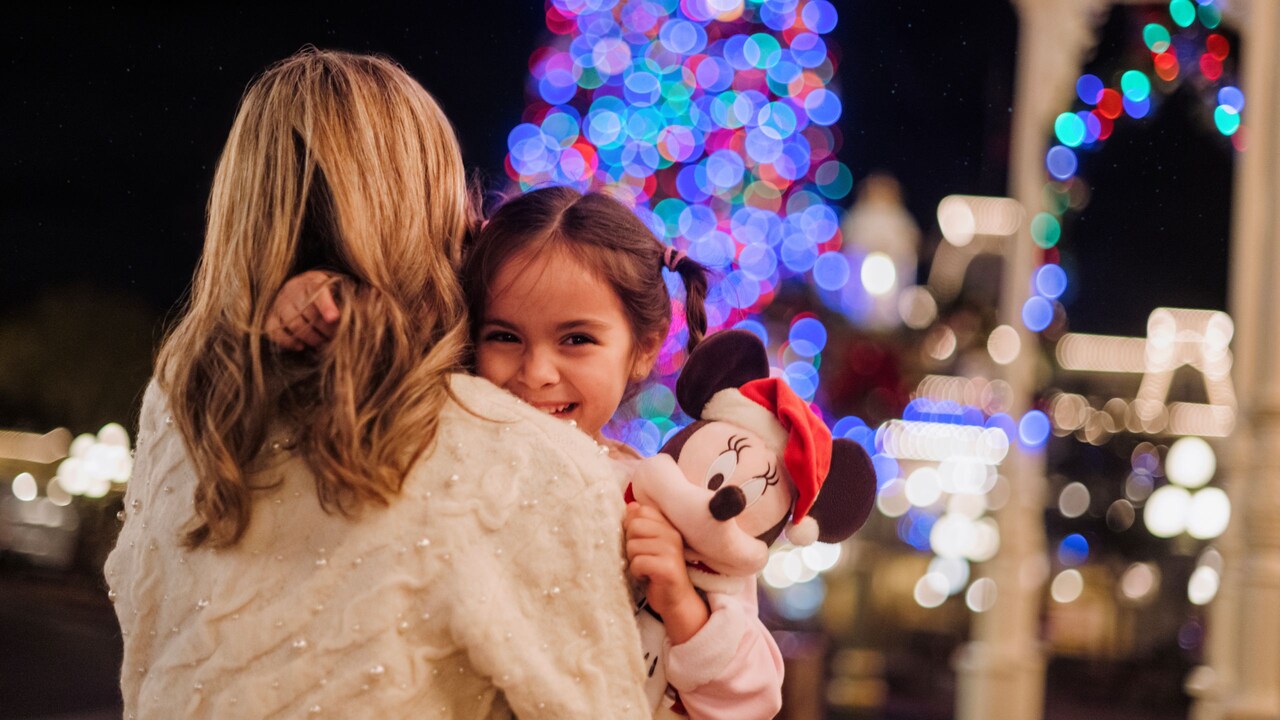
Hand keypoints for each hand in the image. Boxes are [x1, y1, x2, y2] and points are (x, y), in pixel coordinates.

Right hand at [265, 270, 340, 350]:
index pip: (319, 293)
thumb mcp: (336, 290)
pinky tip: (301, 345)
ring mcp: (279, 302)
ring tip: (321, 342)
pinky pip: (274, 331)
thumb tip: (356, 308)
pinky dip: (288, 341)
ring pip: (292, 324)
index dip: (326, 306)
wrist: (301, 288)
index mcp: (312, 282)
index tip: (334, 318)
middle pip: (307, 314)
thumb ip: (343, 300)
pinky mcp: (270, 315)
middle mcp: (292, 290)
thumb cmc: (324, 293)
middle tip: (334, 337)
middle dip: (324, 330)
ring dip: (310, 338)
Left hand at [624, 502, 708, 643]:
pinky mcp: (667, 568)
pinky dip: (636, 573)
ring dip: (633, 561)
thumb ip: (641, 524)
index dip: (632, 526)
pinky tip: (646, 577)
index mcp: (668, 526)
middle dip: (630, 544)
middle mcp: (672, 534)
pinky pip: (638, 563)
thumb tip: (631, 506)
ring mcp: (672, 550)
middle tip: (641, 557)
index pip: (641, 511)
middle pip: (634, 526)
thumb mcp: (649, 545)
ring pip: (633, 545)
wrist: (675, 601)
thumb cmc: (658, 572)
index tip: (639, 541)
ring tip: (645, 568)